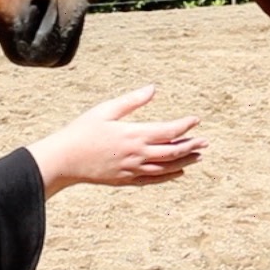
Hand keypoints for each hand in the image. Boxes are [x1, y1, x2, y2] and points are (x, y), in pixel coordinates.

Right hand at [25, 85, 206, 198]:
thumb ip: (131, 101)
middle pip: (173, 152)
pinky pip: (154, 180)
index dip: (185, 125)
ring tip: (198, 156)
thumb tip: (153, 88)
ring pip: (167, 168)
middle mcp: (137, 155)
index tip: (195, 119)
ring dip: (185, 162)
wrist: (64, 160)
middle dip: (191, 146)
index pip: (168, 131)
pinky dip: (169, 176)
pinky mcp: (126, 180)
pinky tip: (178, 172)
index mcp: (133, 135)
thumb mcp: (105, 110)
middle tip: (205, 141)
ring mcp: (133, 170)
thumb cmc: (82, 131)